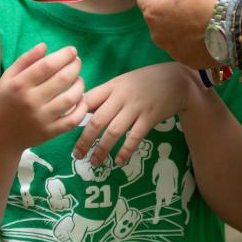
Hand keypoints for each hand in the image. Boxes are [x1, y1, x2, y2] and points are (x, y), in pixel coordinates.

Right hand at [0, 43, 87, 150]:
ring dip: (80, 85)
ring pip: (71, 98)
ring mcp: (41, 119)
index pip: (47, 65)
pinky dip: (82, 108)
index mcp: (19, 85)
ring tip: (79, 79)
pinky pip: (73, 120)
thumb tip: (45, 45)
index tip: (72, 51)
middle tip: (77, 62)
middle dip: (75, 66)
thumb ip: (25, 60)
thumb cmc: (4, 102)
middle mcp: (30, 101)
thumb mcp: (7, 78)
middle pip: (62, 79)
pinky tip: (81, 99)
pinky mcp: (49, 133)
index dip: (64, 55)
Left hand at [72, 62, 199, 166]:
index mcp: (112, 86)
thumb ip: (104, 95)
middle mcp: (122, 96)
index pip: (88, 100)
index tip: (65, 129)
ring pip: (114, 131)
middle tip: (77, 155)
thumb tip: (81, 110)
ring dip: (102, 149)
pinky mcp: (150, 117)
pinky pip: (135, 137)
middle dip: (84, 140)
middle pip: (97, 120)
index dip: (75, 115)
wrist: (176, 79)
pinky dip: (125, 151)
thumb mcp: (122, 82)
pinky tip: (119, 161)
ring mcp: (136, 107)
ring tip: (94, 162)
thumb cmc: (145, 82)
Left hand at [136, 0, 237, 69]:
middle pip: (157, 13)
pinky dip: (191, 34)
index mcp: (154, 11)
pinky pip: (186, 44)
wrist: (236, 27)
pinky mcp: (189, 60)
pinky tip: (205, 25)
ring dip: (179, 17)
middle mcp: (158, 34)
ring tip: (197, 5)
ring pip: (171, 30)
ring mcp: (173, 50)